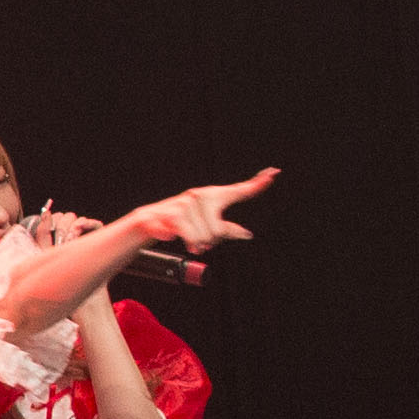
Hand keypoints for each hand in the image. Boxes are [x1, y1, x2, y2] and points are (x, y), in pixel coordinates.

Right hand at [131, 166, 278, 253]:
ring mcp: (179, 205)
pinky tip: (168, 235)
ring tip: (184, 240)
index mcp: (210, 197)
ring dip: (192, 245)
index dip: (256, 184)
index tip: (274, 173)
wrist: (145, 222)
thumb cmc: (179, 224)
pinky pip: (177, 232)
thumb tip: (247, 234)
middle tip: (196, 238)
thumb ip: (226, 229)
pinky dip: (173, 236)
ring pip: (199, 238)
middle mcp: (196, 197)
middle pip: (216, 231)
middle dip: (207, 242)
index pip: (237, 191)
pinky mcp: (161, 216)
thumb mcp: (204, 226)